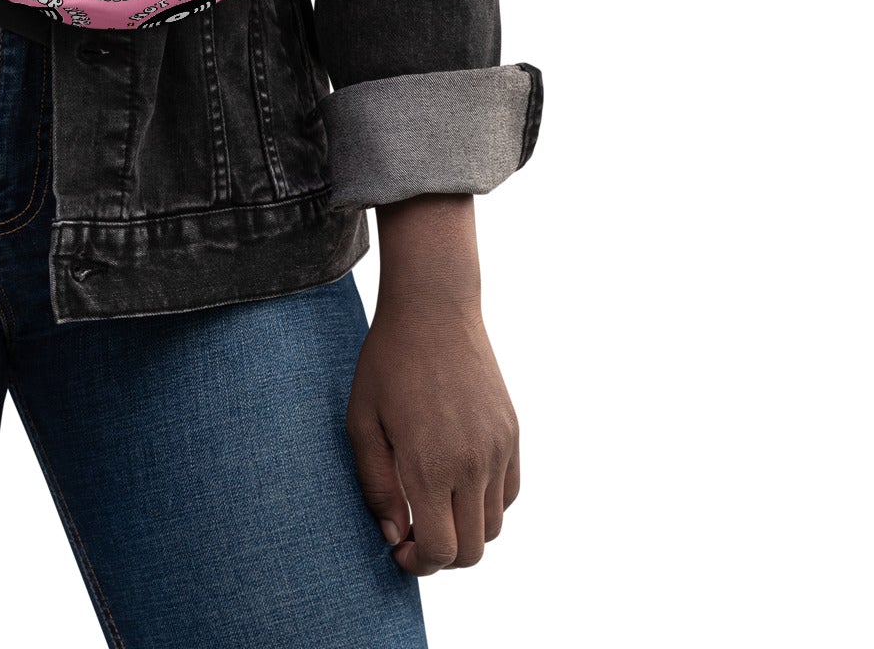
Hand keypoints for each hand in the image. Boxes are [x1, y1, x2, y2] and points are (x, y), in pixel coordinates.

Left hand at [347, 194, 519, 574]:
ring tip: (434, 504)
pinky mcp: (512, 434)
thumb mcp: (362, 421)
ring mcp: (498, 449)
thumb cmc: (387, 362)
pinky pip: (509, 493)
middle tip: (414, 533)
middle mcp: (472, 464)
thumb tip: (395, 534)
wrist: (434, 309)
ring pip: (494, 526)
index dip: (418, 564)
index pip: (441, 551)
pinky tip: (457, 480)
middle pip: (472, 551)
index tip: (399, 549)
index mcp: (431, 465)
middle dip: (441, 556)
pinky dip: (488, 502)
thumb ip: (376, 484)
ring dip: (466, 530)